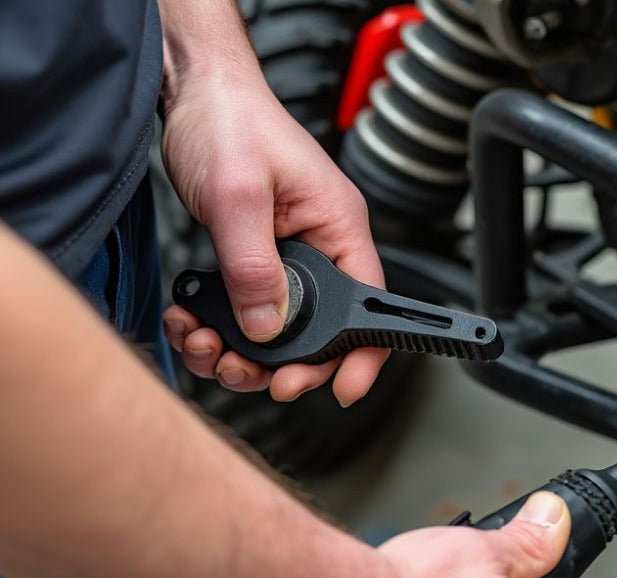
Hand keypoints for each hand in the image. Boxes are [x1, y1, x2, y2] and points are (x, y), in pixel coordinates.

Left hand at [159, 68, 386, 405]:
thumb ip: (254, 266)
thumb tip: (268, 326)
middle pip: (322, 330)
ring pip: (278, 330)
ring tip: (206, 344)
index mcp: (338, 227)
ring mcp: (288, 255)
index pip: (370, 304)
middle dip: (283, 362)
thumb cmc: (229, 121)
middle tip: (247, 373)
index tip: (343, 390)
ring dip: (240, 350)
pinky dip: (218, 327)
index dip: (363, 354)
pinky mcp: (256, 258)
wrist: (191, 92)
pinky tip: (193, 320)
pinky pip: (247, 311)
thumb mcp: (238, 196)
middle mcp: (321, 246)